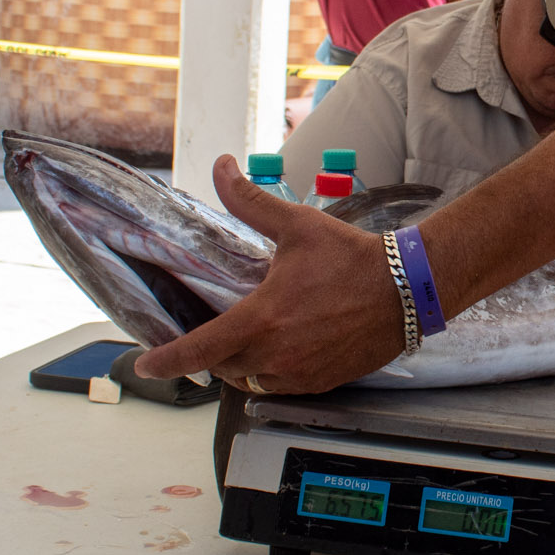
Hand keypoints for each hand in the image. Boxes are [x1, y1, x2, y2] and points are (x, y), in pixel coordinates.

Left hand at [133, 155, 404, 392]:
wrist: (408, 289)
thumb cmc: (352, 258)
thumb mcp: (296, 225)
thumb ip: (249, 201)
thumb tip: (221, 167)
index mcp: (262, 319)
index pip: (199, 350)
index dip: (167, 360)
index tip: (146, 364)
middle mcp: (276, 354)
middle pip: (222, 367)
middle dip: (210, 354)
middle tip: (209, 333)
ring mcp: (300, 373)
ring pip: (250, 380)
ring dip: (240, 365)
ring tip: (245, 340)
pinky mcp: (322, 382)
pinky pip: (280, 386)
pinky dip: (270, 372)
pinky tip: (280, 347)